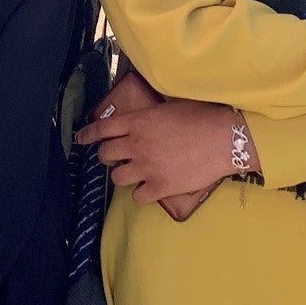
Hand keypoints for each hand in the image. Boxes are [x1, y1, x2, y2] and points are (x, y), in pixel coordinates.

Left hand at [83, 72, 217, 220]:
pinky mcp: (161, 187)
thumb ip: (148, 117)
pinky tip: (150, 188)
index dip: (87, 134)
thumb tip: (140, 121)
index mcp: (138, 122)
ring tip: (133, 172)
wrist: (225, 139)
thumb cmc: (202, 117)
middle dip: (106, 156)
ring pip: (117, 177)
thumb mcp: (169, 107)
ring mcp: (147, 168)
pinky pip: (138, 197)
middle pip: (105, 154)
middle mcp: (137, 145)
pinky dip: (141, 193)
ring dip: (122, 174)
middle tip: (114, 156)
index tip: (80, 139)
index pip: (102, 128)